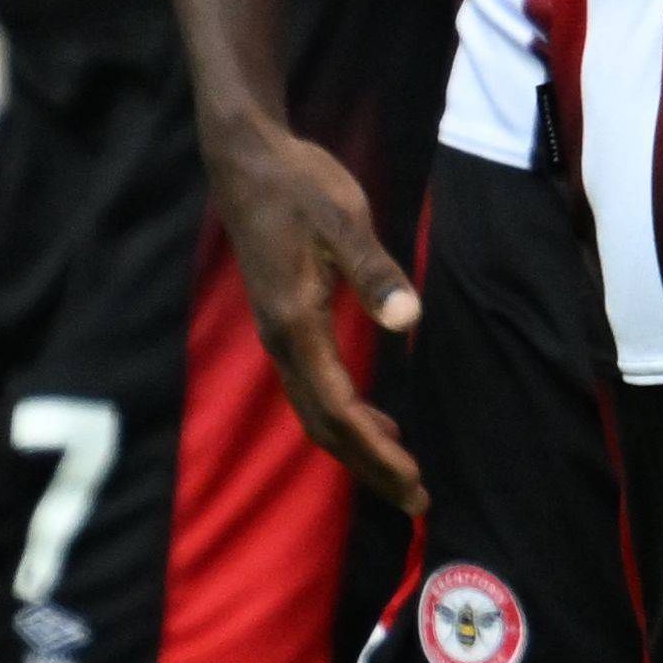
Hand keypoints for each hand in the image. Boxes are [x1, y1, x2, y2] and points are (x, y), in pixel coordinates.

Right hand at [201, 113, 426, 510]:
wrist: (246, 161)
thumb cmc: (298, 187)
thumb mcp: (344, 221)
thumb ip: (376, 271)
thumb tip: (408, 319)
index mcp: (297, 326)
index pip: (342, 409)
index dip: (378, 452)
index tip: (414, 486)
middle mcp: (282, 341)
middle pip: (326, 426)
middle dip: (371, 465)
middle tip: (416, 501)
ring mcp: (279, 333)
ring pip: (316, 411)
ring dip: (358, 446)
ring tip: (400, 474)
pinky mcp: (284, 320)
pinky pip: (313, 387)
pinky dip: (344, 415)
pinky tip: (374, 419)